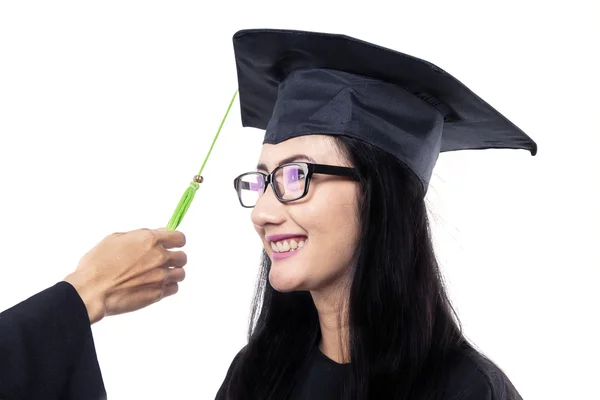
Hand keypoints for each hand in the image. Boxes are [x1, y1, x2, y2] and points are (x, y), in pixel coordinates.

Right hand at [64, 228, 186, 323]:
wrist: (91, 290)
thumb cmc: (97, 264)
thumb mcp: (115, 239)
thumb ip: (139, 235)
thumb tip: (155, 234)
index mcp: (150, 240)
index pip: (179, 238)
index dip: (176, 241)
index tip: (172, 244)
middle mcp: (159, 257)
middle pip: (182, 257)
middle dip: (174, 258)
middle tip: (162, 262)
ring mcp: (160, 276)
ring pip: (180, 273)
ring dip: (173, 273)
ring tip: (159, 275)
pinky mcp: (158, 293)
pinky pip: (174, 288)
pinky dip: (168, 287)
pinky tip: (156, 285)